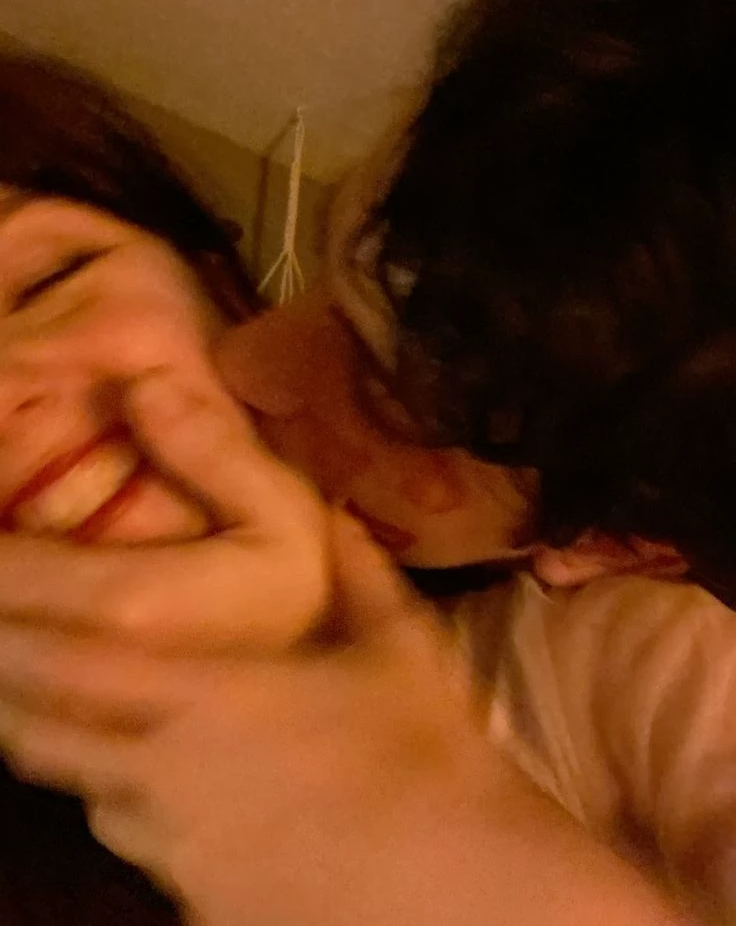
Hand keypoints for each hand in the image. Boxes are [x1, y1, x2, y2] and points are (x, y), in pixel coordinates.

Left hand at [0, 372, 691, 925]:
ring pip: (82, 793)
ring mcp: (172, 846)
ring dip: (67, 747)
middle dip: (3, 682)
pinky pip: (135, 839)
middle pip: (35, 732)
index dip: (5, 623)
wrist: (454, 884)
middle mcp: (162, 775)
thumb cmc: (426, 750)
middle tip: (3, 644)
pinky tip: (169, 786)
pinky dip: (126, 802)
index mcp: (202, 698)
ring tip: (76, 711)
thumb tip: (338, 510)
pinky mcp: (196, 897)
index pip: (58, 661)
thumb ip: (355, 563)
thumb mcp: (397, 639)